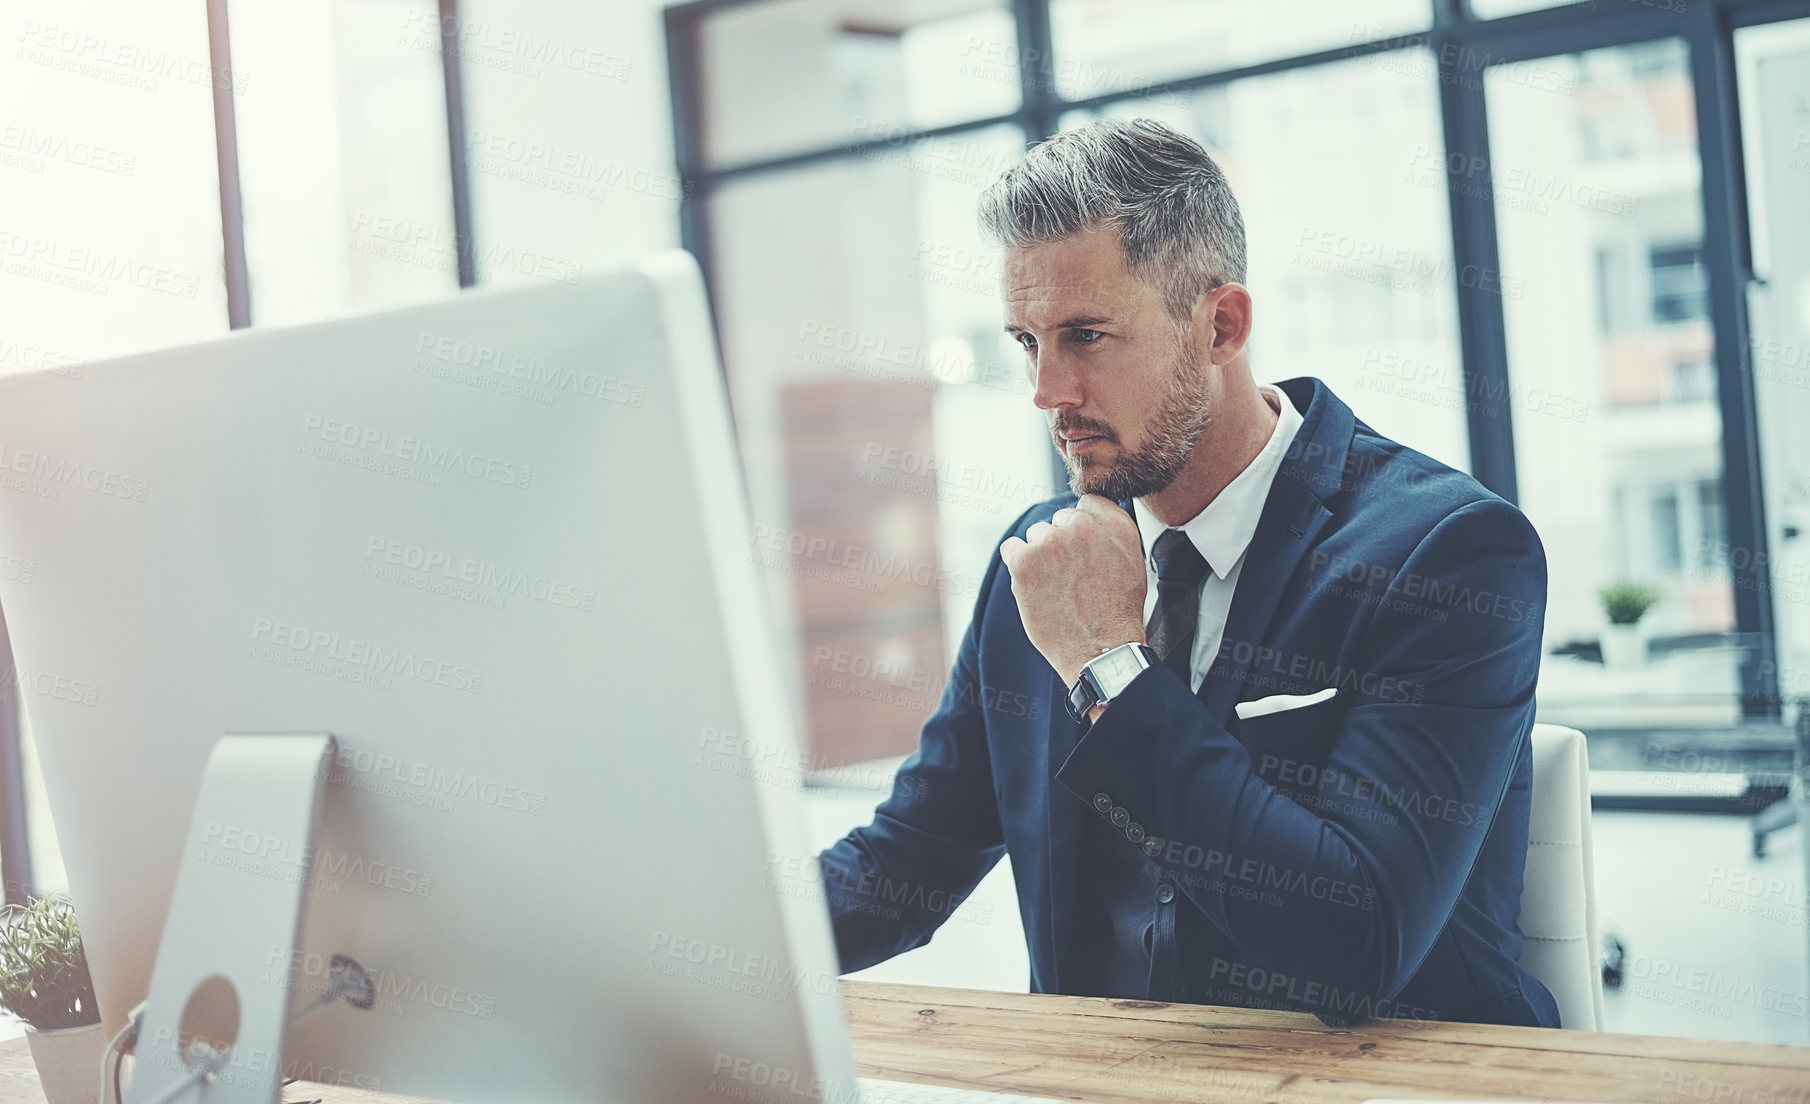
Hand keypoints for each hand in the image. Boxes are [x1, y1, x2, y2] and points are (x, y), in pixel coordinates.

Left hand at [999, 495, 1146, 687]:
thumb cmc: (1118, 612)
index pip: (1086, 504)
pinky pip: (1011, 547)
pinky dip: (1017, 564)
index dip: (1082, 527)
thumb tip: (1090, 517)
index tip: (1081, 549)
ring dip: (1041, 556)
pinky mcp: (1024, 560)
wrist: (1101, 650)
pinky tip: (1032, 585)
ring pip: (1036, 535)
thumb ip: (1110, 533)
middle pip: (1059, 520)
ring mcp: (1051, 541)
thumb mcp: (1131, 562)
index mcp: (1113, 522)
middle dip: (1062, 544)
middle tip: (1070, 577)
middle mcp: (1082, 525)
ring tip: (1056, 588)